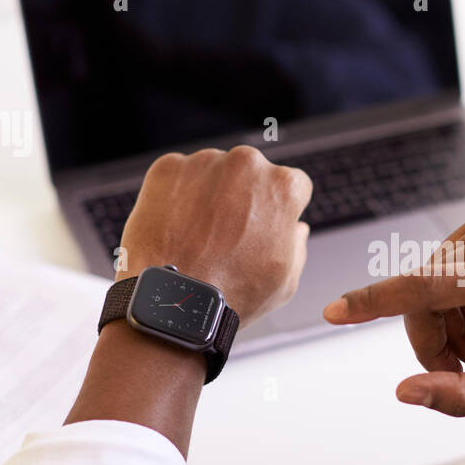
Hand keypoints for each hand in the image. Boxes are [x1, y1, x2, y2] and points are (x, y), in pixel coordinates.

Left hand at [116, 146, 311, 326]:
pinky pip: (177, 176)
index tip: (264, 227)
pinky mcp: (168, 168)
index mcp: (284, 186)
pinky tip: (176, 227)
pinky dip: (176, 195)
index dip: (279, 210)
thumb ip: (297, 244)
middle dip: (244, 197)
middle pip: (250, 174)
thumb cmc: (232, 295)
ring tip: (198, 235)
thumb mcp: (285, 280)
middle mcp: (247, 162)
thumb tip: (296, 228)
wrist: (175, 302)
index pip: (291, 185)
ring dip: (210, 194)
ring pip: (213, 172)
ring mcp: (204, 162)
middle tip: (228, 234)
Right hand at [322, 203, 464, 416]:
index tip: (334, 311)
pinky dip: (449, 297)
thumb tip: (403, 393)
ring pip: (427, 277)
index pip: (429, 287)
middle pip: (423, 291)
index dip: (377, 302)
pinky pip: (441, 263)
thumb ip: (460, 398)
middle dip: (428, 337)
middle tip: (457, 372)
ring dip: (439, 320)